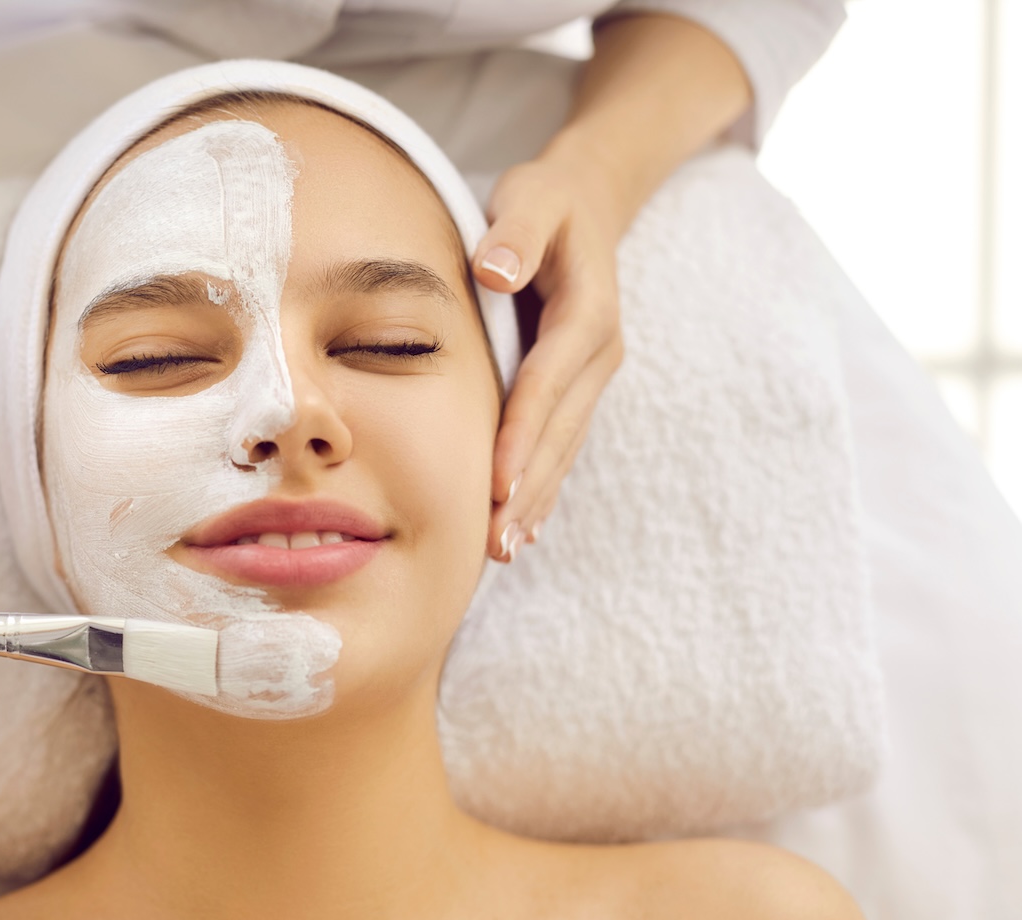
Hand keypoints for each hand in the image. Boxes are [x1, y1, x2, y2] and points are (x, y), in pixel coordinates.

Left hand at [472, 147, 627, 560]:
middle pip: (560, 431)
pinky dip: (544, 486)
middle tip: (495, 542)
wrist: (587, 203)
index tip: (495, 481)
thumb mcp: (532, 197)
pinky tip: (524, 528)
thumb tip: (494, 270)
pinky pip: (562, 444)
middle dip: (528, 488)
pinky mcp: (578, 388)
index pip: (548, 382)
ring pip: (564, 447)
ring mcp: (592, 376)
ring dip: (536, 500)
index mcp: (587, 312)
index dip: (522, 433)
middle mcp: (598, 353)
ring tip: (504, 549)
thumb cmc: (546, 201)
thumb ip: (515, 232)